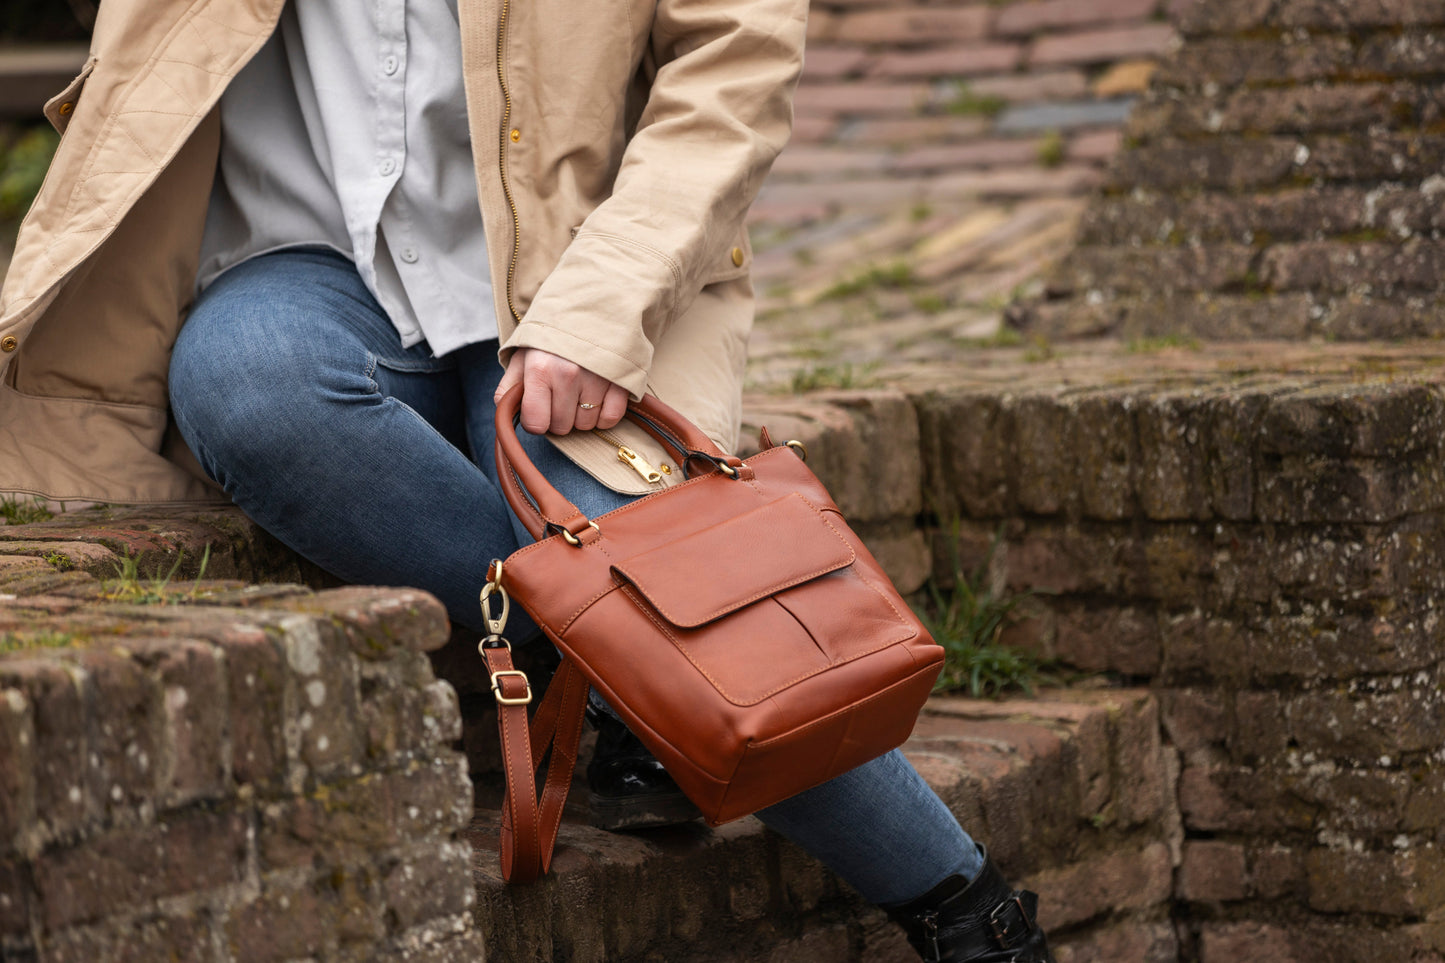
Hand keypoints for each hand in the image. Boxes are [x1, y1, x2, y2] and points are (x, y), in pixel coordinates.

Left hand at [495, 347, 629, 434]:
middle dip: (558, 417)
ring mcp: (597, 379)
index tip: (538, 409)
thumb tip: (505, 413)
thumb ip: (508, 387)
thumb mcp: (522, 356)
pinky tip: (597, 399)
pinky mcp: (619, 380)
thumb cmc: (551, 338)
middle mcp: (568, 375)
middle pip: (561, 427)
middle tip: (559, 397)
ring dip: (581, 415)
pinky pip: (610, 418)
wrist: (590, 307)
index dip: (535, 420)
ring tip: (579, 392)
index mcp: (540, 369)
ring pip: (586, 425)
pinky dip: (603, 415)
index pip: (536, 423)